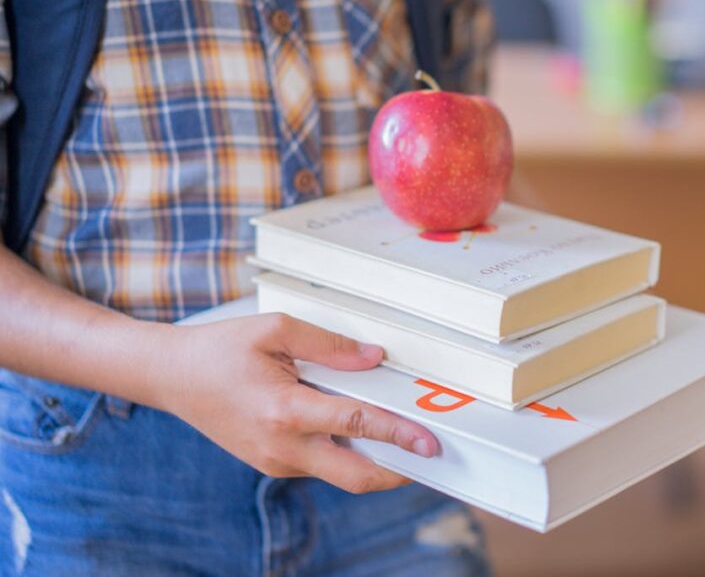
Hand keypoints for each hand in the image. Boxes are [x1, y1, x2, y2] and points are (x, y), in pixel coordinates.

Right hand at [153, 313, 435, 493]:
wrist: (171, 377)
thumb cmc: (219, 350)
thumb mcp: (275, 330)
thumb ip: (330, 345)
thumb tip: (374, 357)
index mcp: (284, 411)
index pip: (357, 424)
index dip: (399, 433)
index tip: (429, 441)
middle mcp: (282, 446)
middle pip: (356, 476)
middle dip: (398, 472)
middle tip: (429, 456)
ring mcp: (276, 462)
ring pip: (340, 473)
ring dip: (374, 461)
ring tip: (404, 438)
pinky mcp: (273, 464)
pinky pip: (321, 465)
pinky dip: (346, 452)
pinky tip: (362, 430)